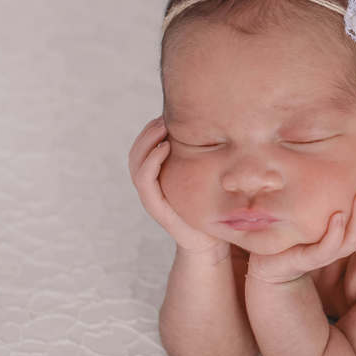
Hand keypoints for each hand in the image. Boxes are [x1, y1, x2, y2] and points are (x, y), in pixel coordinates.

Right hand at [128, 115, 228, 257]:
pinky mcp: (155, 207)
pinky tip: (164, 148)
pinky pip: (145, 180)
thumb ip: (204, 156)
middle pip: (136, 152)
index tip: (166, 115)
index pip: (144, 147)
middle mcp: (151, 185)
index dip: (150, 129)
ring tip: (162, 128)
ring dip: (147, 142)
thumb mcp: (208, 176)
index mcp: (159, 176)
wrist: (212, 241)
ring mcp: (151, 196)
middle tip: (164, 117)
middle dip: (148, 131)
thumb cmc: (212, 207)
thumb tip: (219, 125)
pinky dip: (151, 162)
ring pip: (136, 163)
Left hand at [247, 173, 355, 284]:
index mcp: (344, 236)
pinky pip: (326, 249)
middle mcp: (339, 246)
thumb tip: (340, 163)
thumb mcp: (310, 209)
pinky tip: (338, 216)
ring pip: (352, 240)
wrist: (264, 261)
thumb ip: (327, 195)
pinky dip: (335, 234)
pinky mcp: (306, 260)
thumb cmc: (290, 231)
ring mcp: (324, 255)